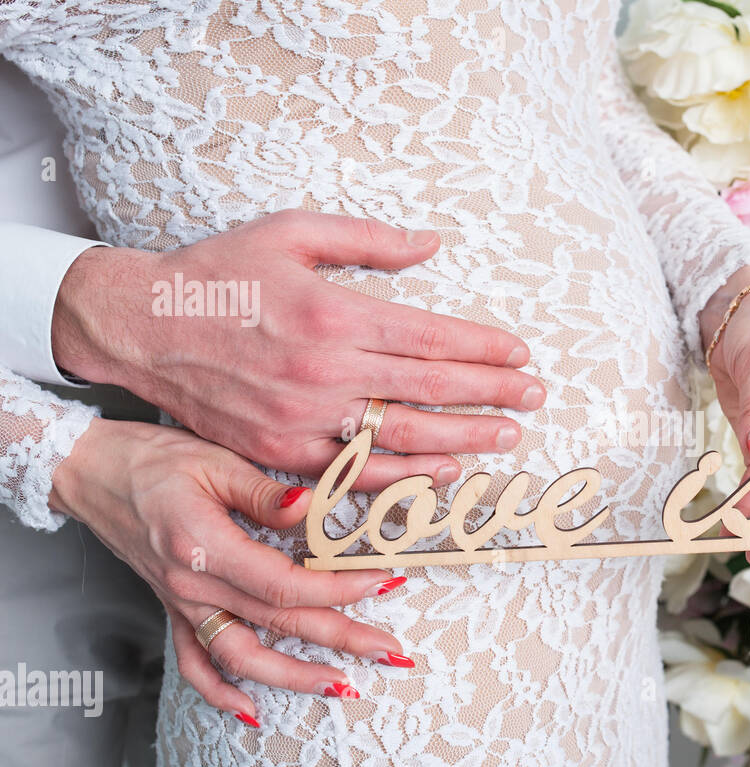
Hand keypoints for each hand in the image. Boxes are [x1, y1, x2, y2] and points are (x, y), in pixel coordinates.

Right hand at [50, 419, 415, 722]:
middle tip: (393, 653)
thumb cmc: (153, 459)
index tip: (385, 583)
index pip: (287, 586)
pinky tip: (253, 713)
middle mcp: (194, 585)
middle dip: (343, 642)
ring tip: (344, 688)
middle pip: (279, 626)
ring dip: (295, 679)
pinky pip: (194, 663)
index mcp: (207, 547)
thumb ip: (265, 493)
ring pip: (242, 659)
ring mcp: (182, 603)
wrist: (89, 470)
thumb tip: (313, 509)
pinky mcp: (172, 608)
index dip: (341, 591)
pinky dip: (221, 693)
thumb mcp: (215, 460)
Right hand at [52, 210, 545, 489]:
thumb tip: (433, 243)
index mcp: (333, 313)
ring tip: (508, 438)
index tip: (521, 355)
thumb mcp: (290, 232)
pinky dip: (406, 476)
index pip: (432, 337)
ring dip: (464, 439)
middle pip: (431, 388)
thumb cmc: (218, 273)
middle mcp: (325, 370)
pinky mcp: (282, 452)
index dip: (484, 348)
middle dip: (492, 394)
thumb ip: (368, 239)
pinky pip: (357, 472)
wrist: (140, 325)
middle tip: (535, 398)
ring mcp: (304, 419)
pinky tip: (444, 473)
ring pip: (404, 436)